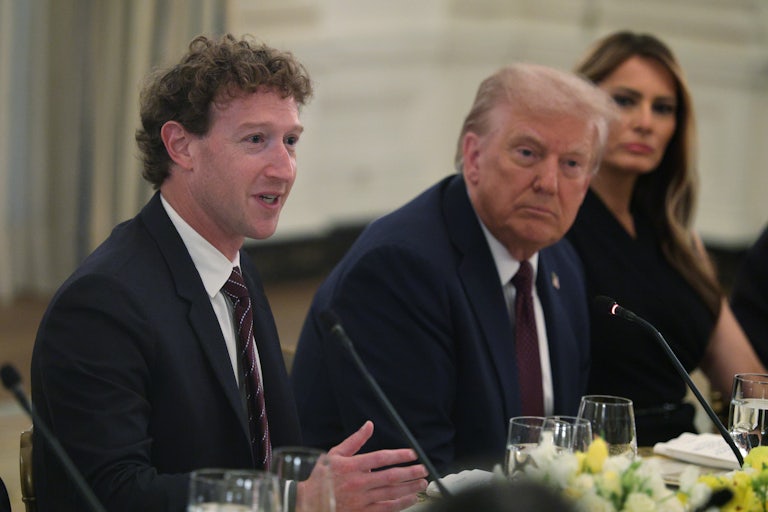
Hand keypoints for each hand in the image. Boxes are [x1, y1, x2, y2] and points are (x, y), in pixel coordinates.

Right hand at [298, 421, 427, 511]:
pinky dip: (400, 504)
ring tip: (422, 483)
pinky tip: (410, 498)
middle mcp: (359, 483)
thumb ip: (355, 440)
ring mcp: (361, 500)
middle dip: (410, 473)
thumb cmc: (322, 476)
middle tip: (423, 469)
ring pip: (391, 494)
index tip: (412, 454)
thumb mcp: (335, 453)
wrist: (309, 501)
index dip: (399, 455)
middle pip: (390, 477)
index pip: (381, 458)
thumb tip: (369, 425)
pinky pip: (386, 509)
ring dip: (409, 488)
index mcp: (352, 466)